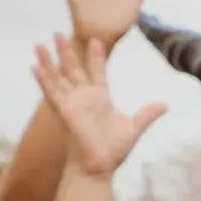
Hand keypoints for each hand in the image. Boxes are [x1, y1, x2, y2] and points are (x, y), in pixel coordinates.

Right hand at [30, 34, 166, 176]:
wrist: (100, 167)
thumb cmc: (113, 150)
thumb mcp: (134, 127)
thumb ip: (147, 114)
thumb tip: (165, 104)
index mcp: (100, 98)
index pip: (97, 71)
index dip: (95, 56)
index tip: (96, 39)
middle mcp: (84, 98)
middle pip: (73, 69)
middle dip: (67, 51)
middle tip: (59, 33)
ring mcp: (72, 104)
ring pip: (58, 77)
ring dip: (49, 61)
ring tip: (40, 43)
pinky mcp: (65, 112)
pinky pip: (52, 93)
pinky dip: (44, 80)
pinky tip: (34, 66)